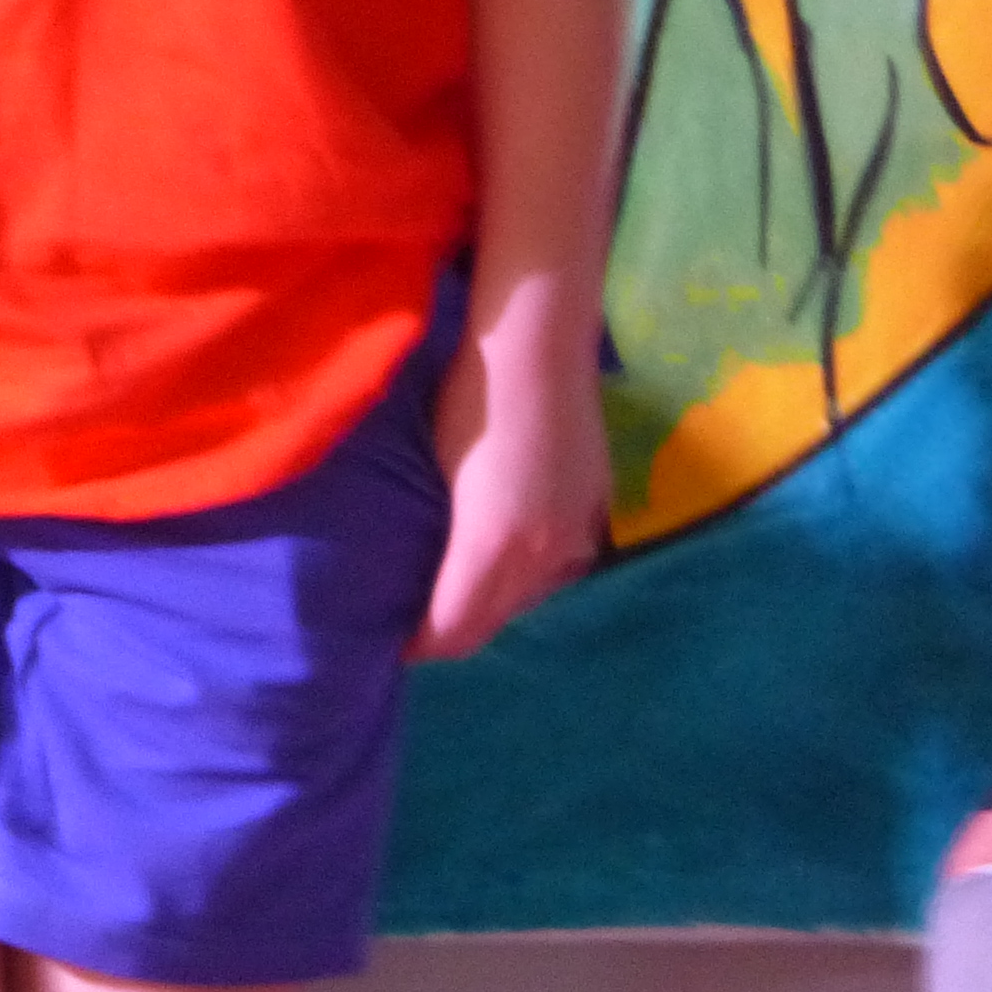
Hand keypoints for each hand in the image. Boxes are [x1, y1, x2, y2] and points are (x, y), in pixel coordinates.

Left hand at [411, 325, 609, 660]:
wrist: (537, 347)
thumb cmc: (466, 401)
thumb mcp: (432, 475)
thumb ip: (433, 544)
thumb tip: (419, 583)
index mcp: (492, 549)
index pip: (453, 631)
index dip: (420, 644)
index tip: (391, 639)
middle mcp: (544, 558)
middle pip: (494, 623)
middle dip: (456, 626)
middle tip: (419, 614)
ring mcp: (578, 539)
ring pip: (531, 599)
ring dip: (496, 601)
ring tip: (462, 581)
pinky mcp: (600, 516)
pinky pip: (561, 569)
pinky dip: (531, 573)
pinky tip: (513, 549)